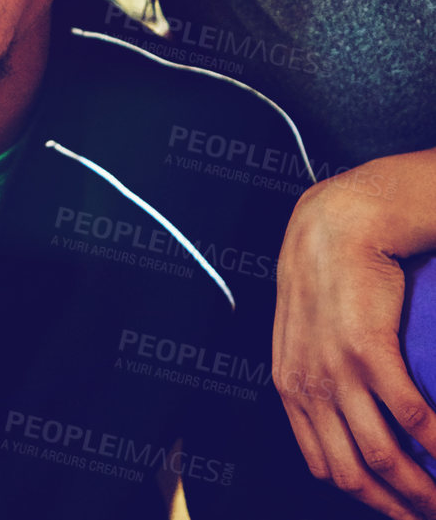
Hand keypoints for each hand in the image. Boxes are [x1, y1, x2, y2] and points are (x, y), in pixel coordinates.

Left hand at [273, 155, 435, 518]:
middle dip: (401, 507)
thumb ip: (322, 375)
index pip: (326, 466)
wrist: (338, 224)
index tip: (404, 509)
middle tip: (435, 514)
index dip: (370, 497)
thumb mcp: (308, 332)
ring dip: (426, 489)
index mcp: (291, 386)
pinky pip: (411, 416)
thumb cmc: (331, 275)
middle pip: (355, 474)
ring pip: (385, 457)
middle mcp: (307, 385)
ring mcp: (334, 369)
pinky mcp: (366, 349)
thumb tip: (355, 417)